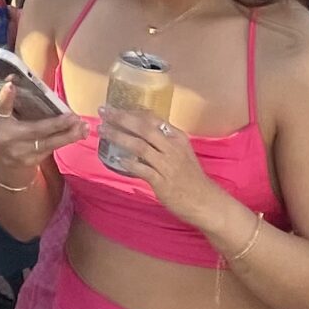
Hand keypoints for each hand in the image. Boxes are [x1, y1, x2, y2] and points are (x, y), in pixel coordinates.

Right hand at [0, 80, 86, 189]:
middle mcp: (9, 136)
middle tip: (73, 117)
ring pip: (48, 143)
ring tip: (82, 127)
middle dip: (56, 124)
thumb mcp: (0, 115)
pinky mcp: (34, 161)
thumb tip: (13, 77)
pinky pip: (53, 148)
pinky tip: (80, 134)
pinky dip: (67, 140)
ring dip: (68, 135)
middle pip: (35, 129)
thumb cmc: (4, 132)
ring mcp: (22, 151)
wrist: (2, 164)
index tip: (10, 85)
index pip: (1, 107)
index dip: (5, 97)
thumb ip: (5, 98)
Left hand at [97, 107, 227, 225]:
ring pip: (139, 145)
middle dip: (121, 118)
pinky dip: (129, 163)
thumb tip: (138, 130)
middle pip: (143, 128)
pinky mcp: (162, 182)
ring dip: (118, 136)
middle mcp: (172, 148)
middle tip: (103, 111)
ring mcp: (167, 164)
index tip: (115, 106)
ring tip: (103, 130)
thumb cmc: (190, 177)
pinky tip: (117, 159)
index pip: (152, 118)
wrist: (206, 202)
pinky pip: (142, 169)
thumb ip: (162, 141)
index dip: (131, 111)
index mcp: (177, 138)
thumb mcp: (181, 152)